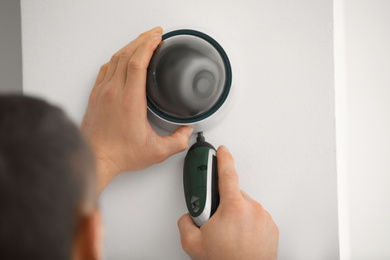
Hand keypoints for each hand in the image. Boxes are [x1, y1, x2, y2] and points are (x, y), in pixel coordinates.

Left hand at [82, 27, 192, 192]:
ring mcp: (102, 92)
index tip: (158, 38)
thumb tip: (187, 131)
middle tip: (155, 34)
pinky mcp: (96, 95)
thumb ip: (177, 141)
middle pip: (127, 55)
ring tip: (142, 42)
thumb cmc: (119, 154)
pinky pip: (106, 69)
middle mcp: (114, 92)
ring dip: (130, 47)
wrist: (95, 159)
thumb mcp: (156, 151)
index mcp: (130, 101)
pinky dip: (117, 58)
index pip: (138, 63)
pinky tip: (122, 58)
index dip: (148, 46)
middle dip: (142, 40)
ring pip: (115, 59)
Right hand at [178, 146, 278, 259]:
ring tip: (229, 235)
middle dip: (222, 205)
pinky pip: (255, 218)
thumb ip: (185, 223)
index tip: (222, 151)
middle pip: (232, 195)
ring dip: (235, 216)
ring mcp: (263, 218)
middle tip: (216, 223)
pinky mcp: (271, 228)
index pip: (227, 174)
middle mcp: (251, 209)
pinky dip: (247, 224)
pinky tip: (240, 238)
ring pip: (243, 207)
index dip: (223, 159)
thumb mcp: (194, 244)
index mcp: (233, 207)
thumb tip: (187, 218)